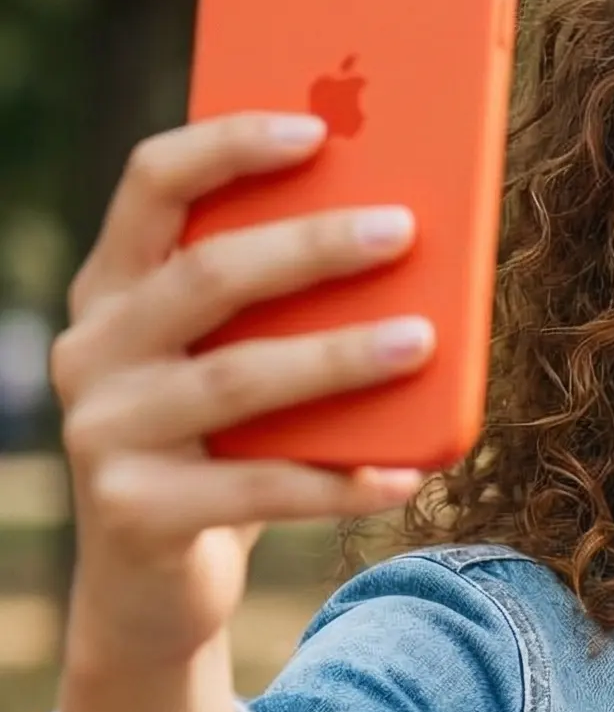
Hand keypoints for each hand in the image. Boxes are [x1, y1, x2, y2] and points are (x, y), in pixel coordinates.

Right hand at [53, 112, 435, 671]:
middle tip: (403, 229)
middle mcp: (93, 348)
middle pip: (205, 276)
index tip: (318, 127)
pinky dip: (340, 482)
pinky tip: (407, 474)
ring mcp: (103, 431)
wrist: (155, 584)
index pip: (152, 183)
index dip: (229, 146)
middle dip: (309, 247)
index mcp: (115, 287)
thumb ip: (284, 308)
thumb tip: (410, 246)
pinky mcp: (134, 512)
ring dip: (337, 358)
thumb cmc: (224, 446)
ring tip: (422, 340)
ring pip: (237, 380)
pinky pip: (256, 490)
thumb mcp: (238, 361)